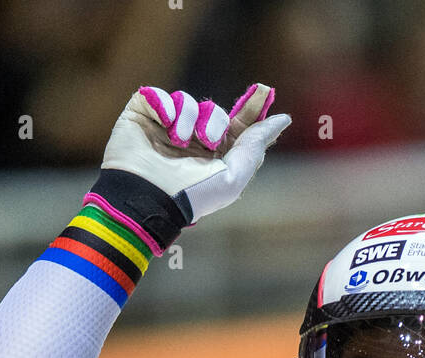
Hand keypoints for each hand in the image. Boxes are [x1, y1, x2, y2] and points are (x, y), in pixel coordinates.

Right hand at [88, 83, 290, 244]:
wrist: (146, 198)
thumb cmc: (191, 196)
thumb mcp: (232, 177)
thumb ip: (254, 147)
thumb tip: (283, 120)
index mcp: (213, 158)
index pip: (236, 125)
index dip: (250, 109)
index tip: (264, 92)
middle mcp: (190, 142)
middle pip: (214, 112)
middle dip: (215, 121)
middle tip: (209, 141)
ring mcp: (164, 128)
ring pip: (186, 101)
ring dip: (187, 119)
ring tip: (178, 141)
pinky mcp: (141, 115)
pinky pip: (157, 94)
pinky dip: (164, 106)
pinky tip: (163, 126)